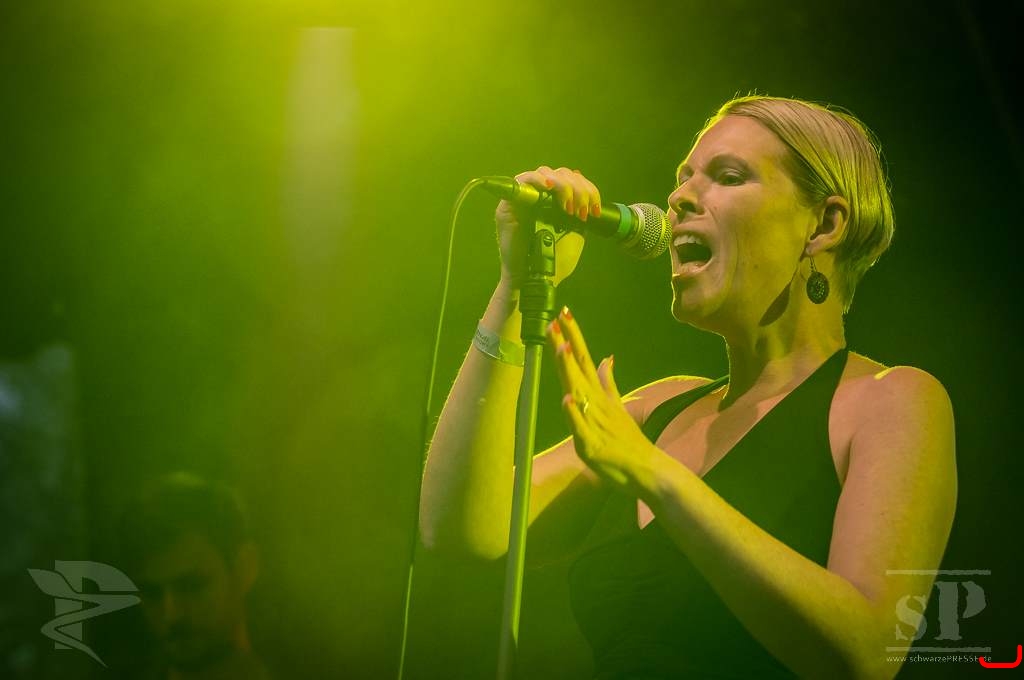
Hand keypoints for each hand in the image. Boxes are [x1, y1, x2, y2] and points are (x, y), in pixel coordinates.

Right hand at [496, 166, 601, 288]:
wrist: (534, 279)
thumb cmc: (554, 260)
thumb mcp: (575, 234)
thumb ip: (579, 214)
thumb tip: (588, 195)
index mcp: (556, 201)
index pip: (572, 179)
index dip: (587, 189)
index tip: (595, 210)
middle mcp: (540, 196)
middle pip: (561, 174)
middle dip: (578, 189)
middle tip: (581, 211)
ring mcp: (524, 198)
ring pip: (544, 173)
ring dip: (562, 185)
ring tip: (569, 206)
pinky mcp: (508, 204)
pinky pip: (521, 180)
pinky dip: (536, 179)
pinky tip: (549, 187)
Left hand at [547, 306, 657, 489]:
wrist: (645, 467)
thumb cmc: (626, 439)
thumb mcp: (616, 405)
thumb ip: (608, 382)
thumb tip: (607, 358)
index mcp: (599, 394)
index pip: (583, 358)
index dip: (573, 336)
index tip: (563, 314)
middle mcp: (595, 402)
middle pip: (578, 368)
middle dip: (566, 343)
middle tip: (556, 320)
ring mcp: (593, 421)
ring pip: (578, 391)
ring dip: (570, 370)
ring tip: (562, 348)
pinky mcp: (590, 443)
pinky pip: (580, 426)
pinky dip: (573, 413)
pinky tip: (567, 399)